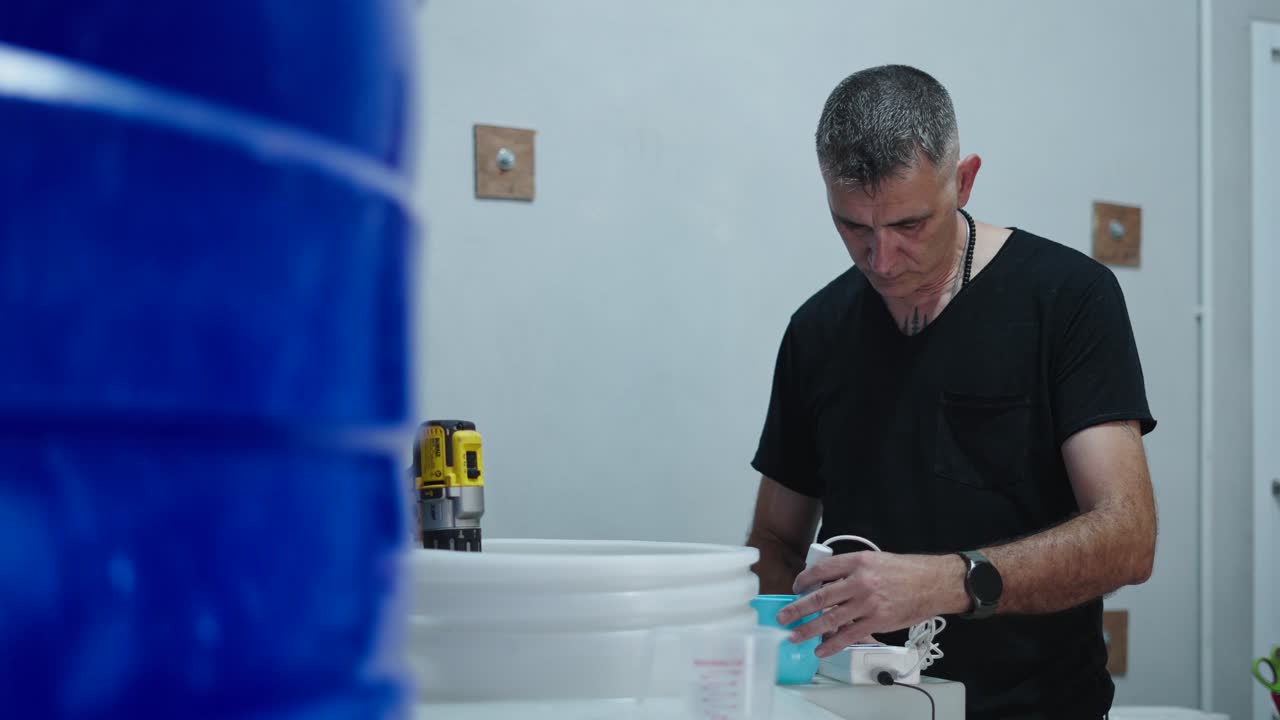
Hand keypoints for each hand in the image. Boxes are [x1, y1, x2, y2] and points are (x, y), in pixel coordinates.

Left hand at [775, 551, 966, 657]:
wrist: (933, 584)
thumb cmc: (905, 571)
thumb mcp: (875, 559)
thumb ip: (851, 569)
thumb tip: (826, 583)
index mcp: (858, 562)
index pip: (822, 569)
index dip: (804, 579)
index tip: (796, 587)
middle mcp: (860, 582)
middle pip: (820, 597)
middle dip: (797, 608)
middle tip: (783, 616)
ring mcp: (867, 604)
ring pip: (830, 619)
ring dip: (808, 629)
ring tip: (794, 635)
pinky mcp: (876, 622)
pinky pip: (849, 636)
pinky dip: (832, 644)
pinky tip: (821, 649)